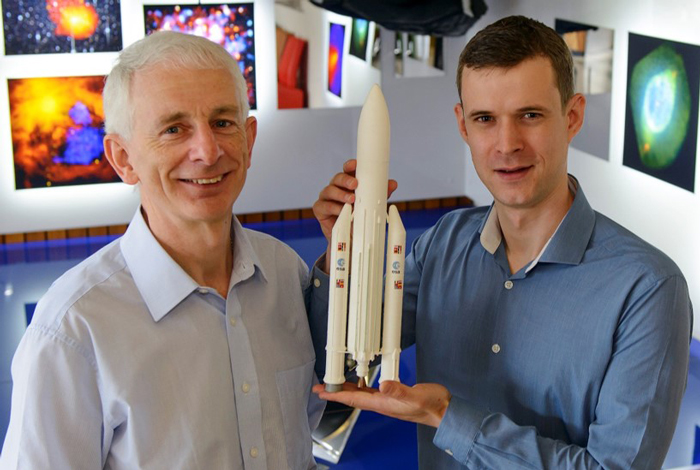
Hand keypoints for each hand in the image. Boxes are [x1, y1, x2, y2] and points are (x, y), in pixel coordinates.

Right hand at [312, 159, 397, 270]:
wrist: (348, 237)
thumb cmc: (357, 217)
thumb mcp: (370, 204)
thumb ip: (380, 194)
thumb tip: (393, 184)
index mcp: (346, 184)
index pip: (347, 171)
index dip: (350, 166)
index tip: (355, 164)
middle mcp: (335, 188)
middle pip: (337, 178)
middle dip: (345, 180)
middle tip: (355, 184)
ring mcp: (326, 198)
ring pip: (329, 190)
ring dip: (340, 194)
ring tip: (351, 200)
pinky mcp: (320, 209)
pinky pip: (324, 206)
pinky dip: (333, 208)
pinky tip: (342, 211)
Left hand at [313, 380, 450, 427]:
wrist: (444, 410)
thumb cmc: (432, 405)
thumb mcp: (416, 396)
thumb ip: (400, 390)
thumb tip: (383, 385)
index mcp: (384, 404)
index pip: (355, 400)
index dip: (337, 396)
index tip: (322, 393)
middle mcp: (383, 403)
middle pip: (353, 398)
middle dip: (336, 394)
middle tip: (321, 388)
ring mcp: (387, 400)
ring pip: (361, 395)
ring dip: (347, 390)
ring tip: (335, 384)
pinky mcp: (393, 395)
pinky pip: (372, 391)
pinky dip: (362, 386)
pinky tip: (361, 382)